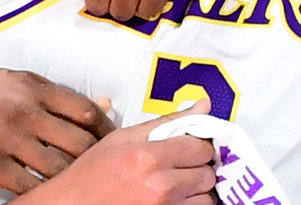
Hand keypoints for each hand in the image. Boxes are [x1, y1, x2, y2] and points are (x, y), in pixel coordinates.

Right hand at [0, 70, 115, 193]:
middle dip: (94, 161)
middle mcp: (20, 109)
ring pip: (57, 170)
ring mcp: (4, 139)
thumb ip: (55, 95)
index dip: (105, 131)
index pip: (84, 111)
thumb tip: (104, 104)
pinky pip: (29, 188)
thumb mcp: (12, 84)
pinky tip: (48, 194)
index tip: (112, 143)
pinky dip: (43, 194)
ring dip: (71, 182)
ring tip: (78, 186)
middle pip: (77, 143)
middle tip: (100, 172)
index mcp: (30, 85)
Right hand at [22, 99, 218, 204]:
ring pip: (206, 199)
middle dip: (197, 168)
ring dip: (196, 192)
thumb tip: (202, 105)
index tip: (188, 146)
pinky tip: (172, 200)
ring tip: (175, 186)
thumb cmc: (92, 175)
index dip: (197, 145)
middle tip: (178, 167)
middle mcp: (160, 187)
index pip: (201, 147)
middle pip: (207, 173)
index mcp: (148, 157)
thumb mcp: (123, 138)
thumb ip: (167, 122)